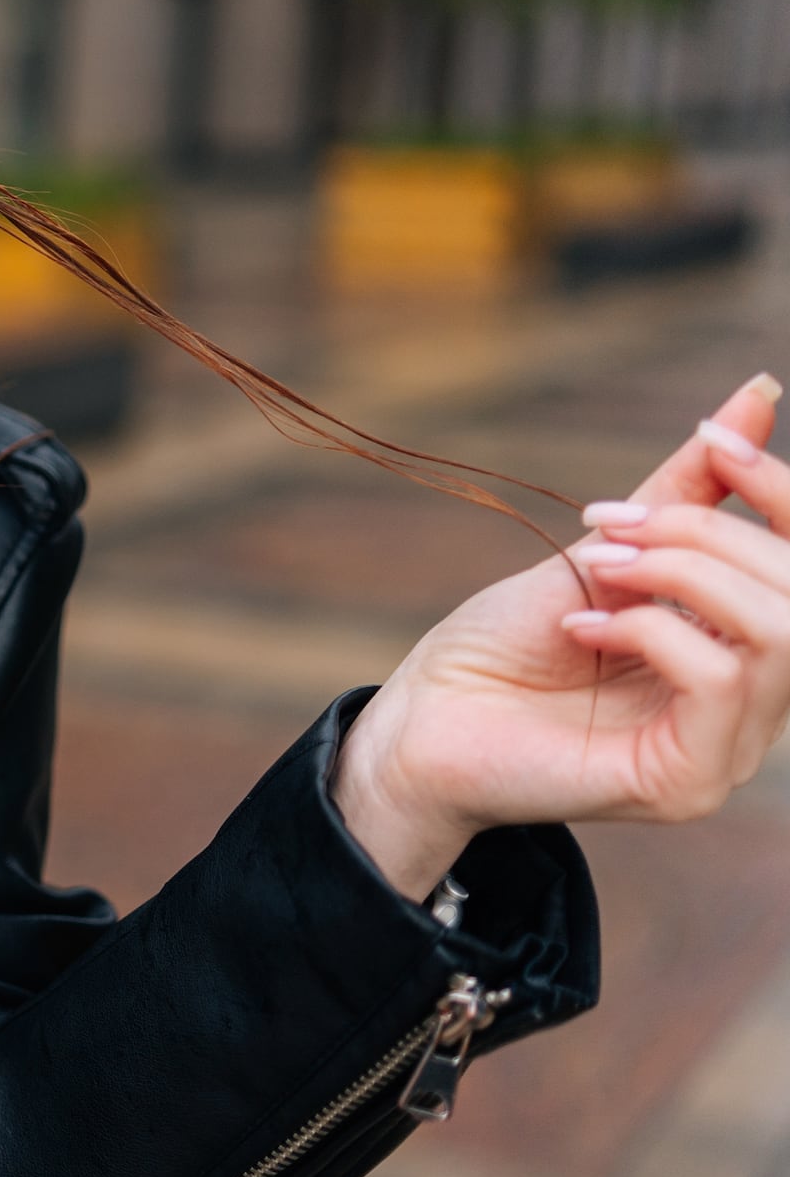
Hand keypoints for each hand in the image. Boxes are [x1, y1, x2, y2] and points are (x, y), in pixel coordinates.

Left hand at [335, 373, 789, 898]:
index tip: (716, 441)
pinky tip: (585, 626)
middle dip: (710, 533)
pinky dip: (652, 629)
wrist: (422, 718)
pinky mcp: (687, 780)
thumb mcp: (604, 549)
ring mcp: (729, 749)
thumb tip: (759, 396)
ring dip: (684, 573)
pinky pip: (720, 681)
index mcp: (744, 648)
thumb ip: (687, 491)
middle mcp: (755, 705)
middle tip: (613, 530)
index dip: (781, 493)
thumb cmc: (504, 642)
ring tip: (601, 570)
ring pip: (780, 633)